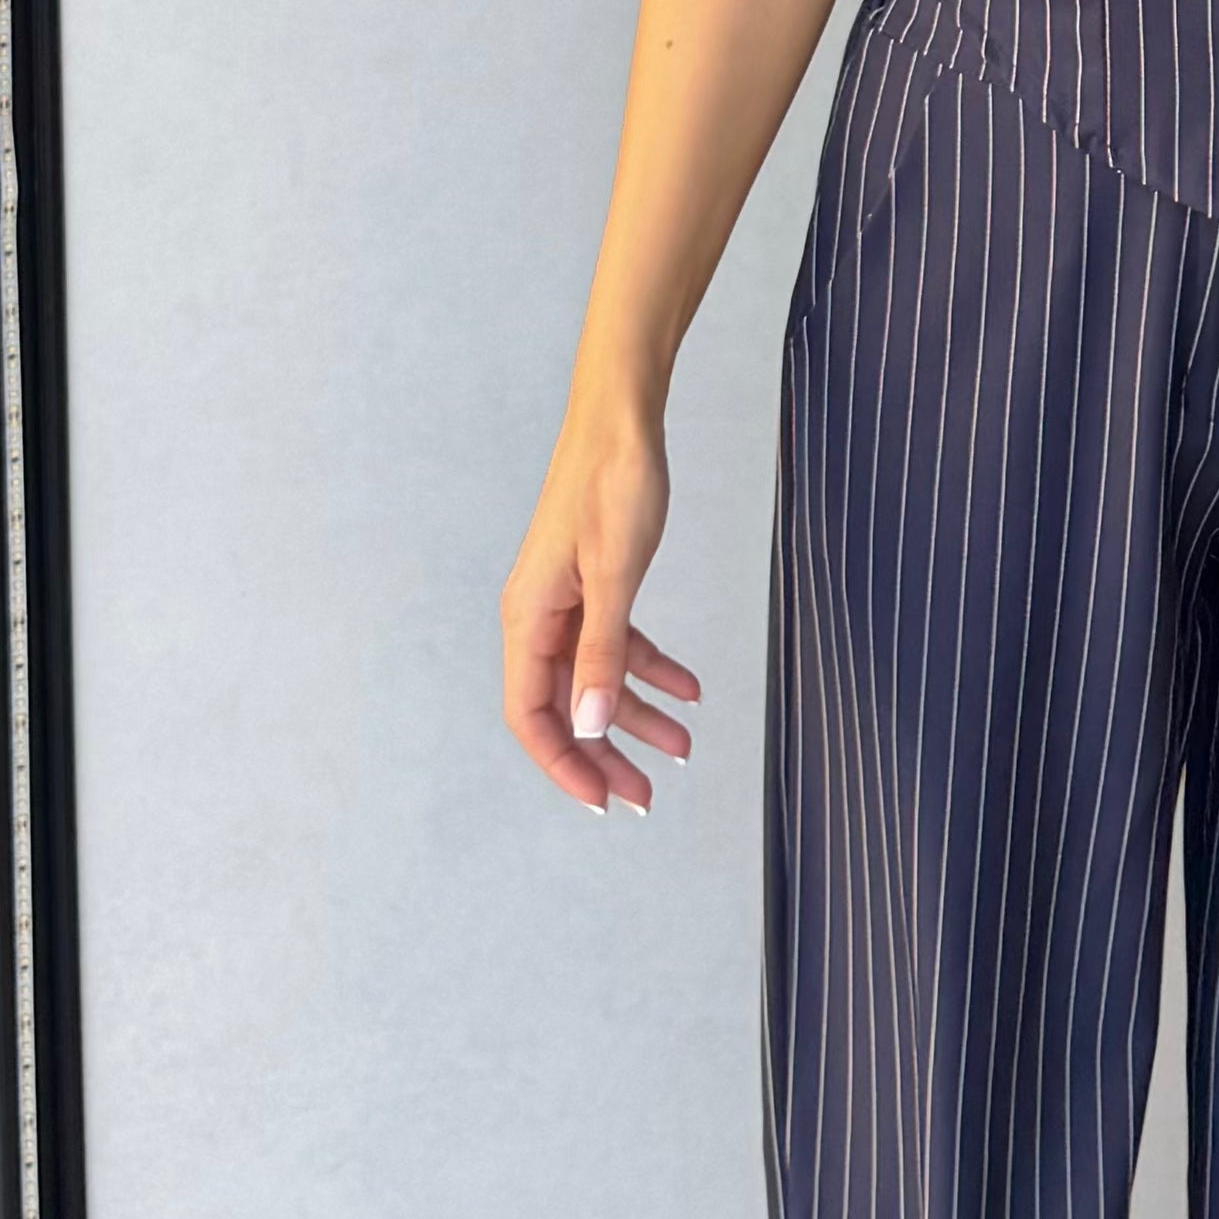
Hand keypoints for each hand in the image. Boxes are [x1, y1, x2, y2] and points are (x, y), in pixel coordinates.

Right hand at [503, 402, 701, 811]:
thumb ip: (602, 652)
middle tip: (648, 796)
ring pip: (596, 679)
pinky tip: (689, 688)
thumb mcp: (616, 575)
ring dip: (636, 715)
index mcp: (529, 617)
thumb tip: (588, 725)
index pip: (532, 716)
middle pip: (567, 706)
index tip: (603, 800)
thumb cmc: (614, 484)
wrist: (623, 418)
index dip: (564, 765)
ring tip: (684, 746)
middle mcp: (539, 616)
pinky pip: (616, 642)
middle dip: (606, 754)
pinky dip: (650, 668)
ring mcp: (567, 601)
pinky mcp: (595, 585)